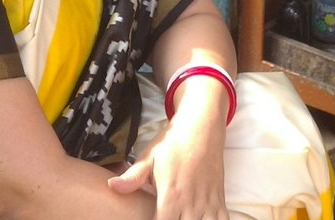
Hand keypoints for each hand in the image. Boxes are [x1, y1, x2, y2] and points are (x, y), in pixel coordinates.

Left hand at [108, 109, 228, 219]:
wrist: (202, 124)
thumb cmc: (173, 142)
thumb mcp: (149, 156)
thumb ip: (132, 176)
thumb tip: (111, 186)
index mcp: (172, 195)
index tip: (148, 218)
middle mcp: (192, 201)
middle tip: (167, 216)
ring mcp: (208, 200)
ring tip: (183, 218)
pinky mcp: (219, 196)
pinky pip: (223, 219)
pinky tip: (202, 219)